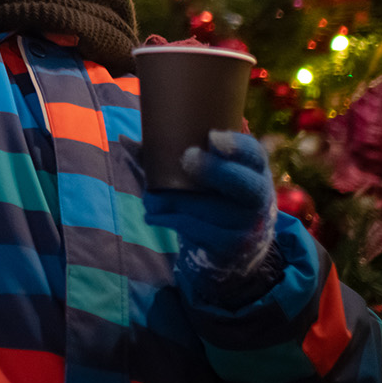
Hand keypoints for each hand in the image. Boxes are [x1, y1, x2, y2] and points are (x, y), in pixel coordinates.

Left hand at [143, 130, 277, 294]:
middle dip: (216, 170)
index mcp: (252, 166)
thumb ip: (167, 153)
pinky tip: (153, 216)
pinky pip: (201, 232)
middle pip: (244, 184)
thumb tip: (124, 140)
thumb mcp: (203, 168)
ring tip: (150, 198)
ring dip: (178, 201)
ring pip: (215, 210)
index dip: (236, 146)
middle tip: (186, 158)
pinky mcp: (231, 245)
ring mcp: (246, 223)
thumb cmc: (210, 190)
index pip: (253, 154)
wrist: (235, 240)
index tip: (212, 137)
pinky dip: (173, 221)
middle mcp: (257, 194)